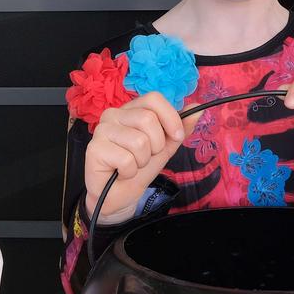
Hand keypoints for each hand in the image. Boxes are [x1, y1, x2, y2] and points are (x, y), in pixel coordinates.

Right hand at [84, 92, 198, 222]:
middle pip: (148, 119)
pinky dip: (130, 171)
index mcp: (130, 110)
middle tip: (145, 156)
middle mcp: (113, 115)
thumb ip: (179, 129)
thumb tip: (199, 107)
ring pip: (139, 141)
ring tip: (132, 165)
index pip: (153, 98)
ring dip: (142, 161)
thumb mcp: (164, 147)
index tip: (176, 136)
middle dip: (156, 145)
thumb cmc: (139, 168)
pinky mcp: (94, 149)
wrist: (119, 195)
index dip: (170, 117)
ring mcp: (101, 130)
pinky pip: (126, 159)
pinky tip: (120, 173)